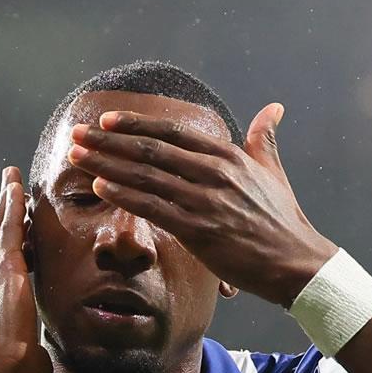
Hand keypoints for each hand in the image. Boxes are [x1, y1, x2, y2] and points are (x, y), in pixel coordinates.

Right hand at [0, 166, 51, 372]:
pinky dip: (11, 205)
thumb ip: (29, 348)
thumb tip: (37, 358)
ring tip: (11, 180)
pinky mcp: (6, 269)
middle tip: (6, 191)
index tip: (11, 231)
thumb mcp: (23, 356)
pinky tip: (16, 186)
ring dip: (5, 202)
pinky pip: (8, 228)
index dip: (2, 246)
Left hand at [67, 103, 338, 306]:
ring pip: (145, 176)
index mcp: (227, 156)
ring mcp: (204, 201)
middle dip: (108, 142)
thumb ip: (264, 139)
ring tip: (76, 157)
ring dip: (106, 165)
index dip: (136, 125)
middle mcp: (213, 172)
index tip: (106, 120)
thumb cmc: (283, 221)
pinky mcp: (198, 230)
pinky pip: (152, 208)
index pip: (172, 133)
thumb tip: (273, 110)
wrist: (295, 263)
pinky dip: (124, 195)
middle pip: (150, 150)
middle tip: (77, 135)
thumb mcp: (274, 172)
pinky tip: (99, 187)